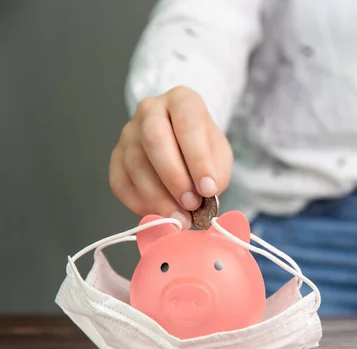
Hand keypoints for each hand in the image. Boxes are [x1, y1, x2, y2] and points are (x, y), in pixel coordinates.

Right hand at [109, 86, 233, 228]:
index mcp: (182, 101)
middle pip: (155, 139)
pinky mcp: (115, 156)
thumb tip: (202, 196)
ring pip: (135, 163)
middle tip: (191, 204)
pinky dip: (140, 203)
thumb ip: (215, 172)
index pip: (187, 124)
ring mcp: (128, 132)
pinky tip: (158, 215)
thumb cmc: (203, 148)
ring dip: (158, 196)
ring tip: (179, 218)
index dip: (198, 159)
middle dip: (174, 177)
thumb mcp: (219, 154)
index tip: (209, 189)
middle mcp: (151, 110)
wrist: (184, 143)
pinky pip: (120, 182)